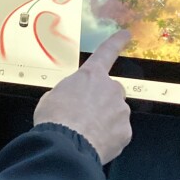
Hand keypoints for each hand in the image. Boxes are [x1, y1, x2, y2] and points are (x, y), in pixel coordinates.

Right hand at [33, 30, 132, 163]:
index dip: (116, 42)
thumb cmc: (55, 118)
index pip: (106, 53)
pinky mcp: (125, 132)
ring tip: (85, 132)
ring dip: (104, 120)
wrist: (66, 145)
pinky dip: (108, 137)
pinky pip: (117, 132)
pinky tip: (93, 143)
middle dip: (101, 101)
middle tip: (83, 115)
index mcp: (91, 75)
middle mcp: (111, 89)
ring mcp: (120, 110)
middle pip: (110, 91)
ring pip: (115, 113)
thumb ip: (68, 93)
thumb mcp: (52, 97)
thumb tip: (71, 101)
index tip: (126, 34)